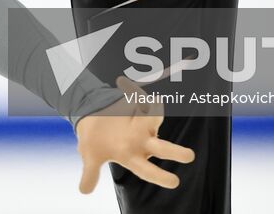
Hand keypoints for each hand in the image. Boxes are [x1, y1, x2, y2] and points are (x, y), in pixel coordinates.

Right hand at [74, 76, 195, 193]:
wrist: (90, 116)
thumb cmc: (95, 140)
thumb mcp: (90, 156)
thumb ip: (90, 172)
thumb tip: (84, 191)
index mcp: (131, 155)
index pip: (147, 169)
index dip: (159, 176)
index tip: (175, 182)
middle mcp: (141, 140)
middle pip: (162, 147)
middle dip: (175, 152)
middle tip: (189, 156)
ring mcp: (141, 122)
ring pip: (155, 117)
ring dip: (155, 111)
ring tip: (155, 101)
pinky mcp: (138, 105)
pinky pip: (139, 96)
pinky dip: (132, 90)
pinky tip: (122, 83)